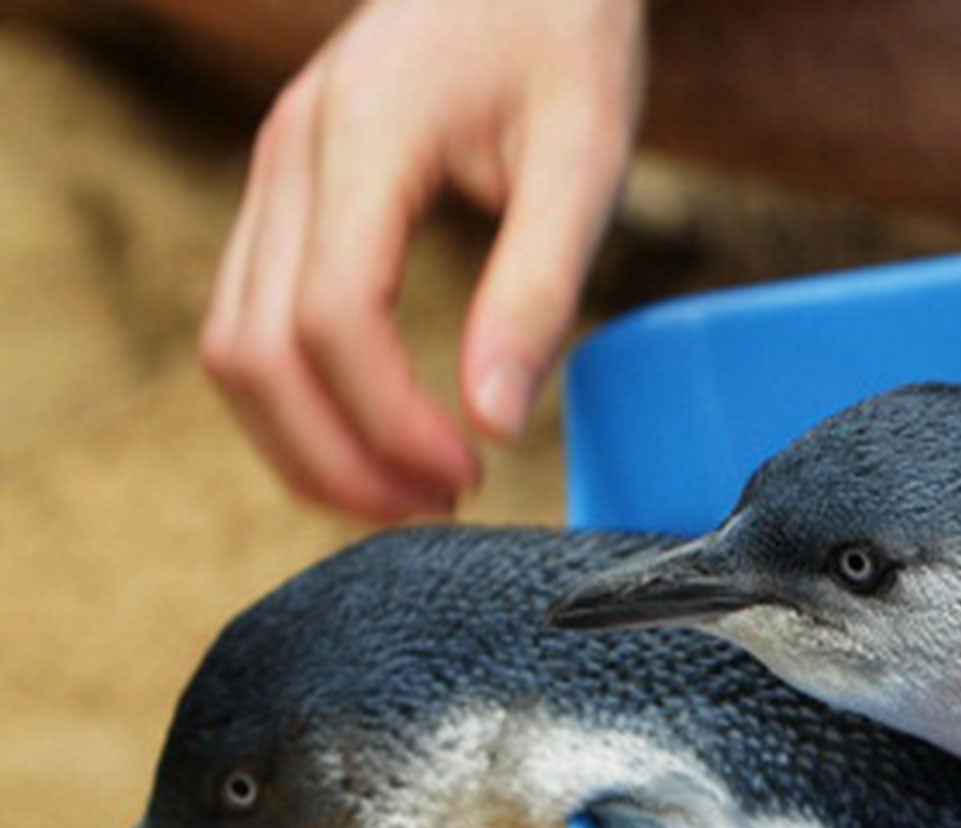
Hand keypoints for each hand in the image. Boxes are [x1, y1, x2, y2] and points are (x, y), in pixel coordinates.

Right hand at [200, 0, 647, 518]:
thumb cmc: (562, 38)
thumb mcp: (584, 159)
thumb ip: (537, 288)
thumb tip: (497, 421)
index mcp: (365, 135)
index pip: (333, 318)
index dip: (390, 422)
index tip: (470, 473)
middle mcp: (290, 152)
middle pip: (256, 351)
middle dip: (340, 456)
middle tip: (440, 504)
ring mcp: (273, 170)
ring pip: (233, 346)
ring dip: (307, 442)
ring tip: (410, 491)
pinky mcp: (284, 193)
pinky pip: (250, 317)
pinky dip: (298, 399)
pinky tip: (377, 435)